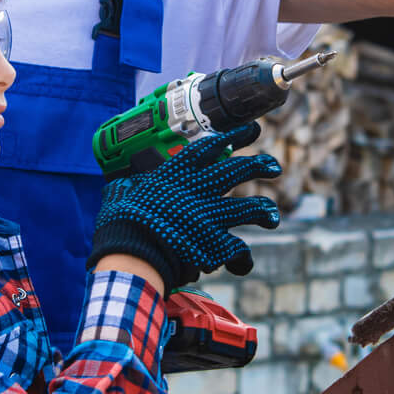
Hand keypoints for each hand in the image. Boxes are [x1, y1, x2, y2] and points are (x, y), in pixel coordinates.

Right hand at [90, 123, 282, 288]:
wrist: (131, 252)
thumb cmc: (120, 224)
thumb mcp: (119, 196)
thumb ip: (125, 189)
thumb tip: (119, 186)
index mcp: (174, 175)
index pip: (209, 148)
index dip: (233, 136)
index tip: (251, 130)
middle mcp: (197, 191)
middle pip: (237, 171)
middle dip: (259, 166)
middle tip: (274, 165)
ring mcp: (209, 216)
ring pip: (248, 208)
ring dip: (263, 212)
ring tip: (272, 217)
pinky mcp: (215, 244)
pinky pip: (238, 250)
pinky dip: (242, 258)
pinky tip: (242, 264)